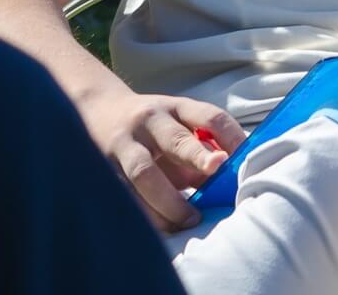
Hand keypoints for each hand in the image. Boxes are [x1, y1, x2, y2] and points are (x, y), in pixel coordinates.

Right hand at [78, 87, 247, 231]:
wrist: (95, 111)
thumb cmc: (150, 130)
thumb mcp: (176, 129)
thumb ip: (200, 155)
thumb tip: (228, 189)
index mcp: (174, 109)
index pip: (208, 117)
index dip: (230, 136)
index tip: (242, 159)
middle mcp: (148, 122)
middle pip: (174, 139)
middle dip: (196, 156)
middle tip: (215, 173)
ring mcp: (123, 144)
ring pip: (144, 173)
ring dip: (169, 202)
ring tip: (188, 221)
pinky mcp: (103, 168)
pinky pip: (124, 196)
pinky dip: (144, 215)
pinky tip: (160, 229)